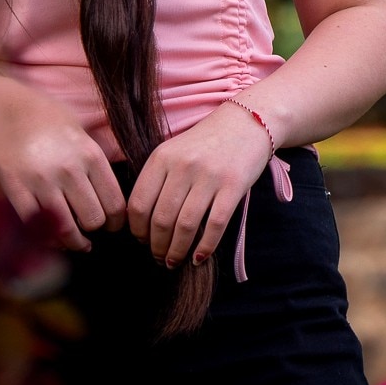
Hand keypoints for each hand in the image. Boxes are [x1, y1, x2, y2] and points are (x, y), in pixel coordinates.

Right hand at [0, 72, 126, 250]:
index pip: (115, 202)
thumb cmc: (41, 116)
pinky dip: (49, 240)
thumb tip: (113, 189)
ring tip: (78, 242)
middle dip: (96, 228)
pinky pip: (38, 228)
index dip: (117, 220)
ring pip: (68, 230)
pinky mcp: (17, 192)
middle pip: (94, 220)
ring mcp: (41, 183)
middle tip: (93, 228)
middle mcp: (69, 170)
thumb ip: (95, 156)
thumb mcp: (77, 127)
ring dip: (75, 241)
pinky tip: (54, 238)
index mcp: (89, 153)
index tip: (113, 223)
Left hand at [127, 101, 273, 268]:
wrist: (247, 122)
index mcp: (162, 157)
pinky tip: (198, 257)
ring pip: (185, 226)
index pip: (138, 203)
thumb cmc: (206, 143)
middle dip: (157, 246)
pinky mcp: (234, 185)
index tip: (142, 242)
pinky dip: (205, 247)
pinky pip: (215, 224)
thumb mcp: (174, 151)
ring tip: (174, 262)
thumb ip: (157, 179)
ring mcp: (209, 175)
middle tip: (159, 258)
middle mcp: (183, 166)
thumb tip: (141, 222)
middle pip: (161, 219)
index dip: (137, 230)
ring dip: (177, 251)